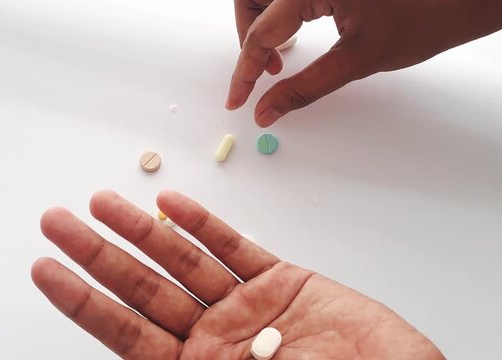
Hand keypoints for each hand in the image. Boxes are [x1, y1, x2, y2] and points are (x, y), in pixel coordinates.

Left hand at [32, 190, 443, 358]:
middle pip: (142, 289)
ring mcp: (243, 307)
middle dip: (97, 253)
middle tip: (56, 221)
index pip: (125, 334)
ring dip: (142, 229)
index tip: (45, 269)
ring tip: (103, 201)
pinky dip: (205, 224)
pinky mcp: (279, 283)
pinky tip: (174, 203)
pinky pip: (235, 248)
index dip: (82, 301)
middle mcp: (212, 339)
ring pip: (181, 260)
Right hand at [227, 0, 501, 126]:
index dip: (245, 70)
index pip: (260, 32)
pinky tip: (295, 33)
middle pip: (252, 0)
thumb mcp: (357, 60)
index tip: (236, 98)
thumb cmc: (424, 19)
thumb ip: (303, 88)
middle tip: (263, 72)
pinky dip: (281, 12)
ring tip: (280, 55)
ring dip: (261, 23)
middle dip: (248, 37)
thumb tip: (267, 111)